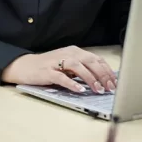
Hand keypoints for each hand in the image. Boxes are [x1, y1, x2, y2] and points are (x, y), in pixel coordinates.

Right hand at [1, 46, 116, 93]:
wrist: (25, 66)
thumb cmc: (49, 67)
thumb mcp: (68, 65)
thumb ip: (83, 69)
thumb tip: (102, 80)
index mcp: (75, 51)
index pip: (97, 59)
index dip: (108, 71)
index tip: (116, 82)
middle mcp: (68, 53)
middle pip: (90, 61)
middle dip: (103, 75)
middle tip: (110, 88)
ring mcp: (57, 62)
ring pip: (78, 67)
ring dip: (90, 78)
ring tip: (98, 90)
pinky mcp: (47, 71)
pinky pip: (61, 77)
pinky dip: (71, 83)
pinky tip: (79, 90)